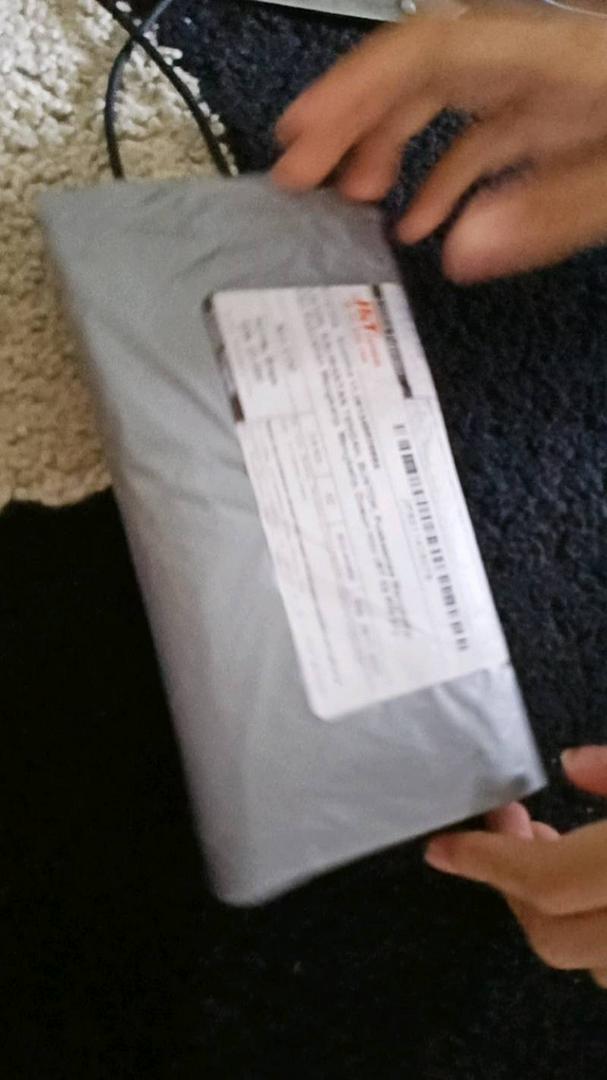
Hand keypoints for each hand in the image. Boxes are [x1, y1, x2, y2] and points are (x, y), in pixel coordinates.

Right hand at [273, 14, 606, 281]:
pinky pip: (480, 138)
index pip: (424, 54)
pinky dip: (441, 179)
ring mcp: (544, 87)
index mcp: (550, 56)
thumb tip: (461, 250)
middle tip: (299, 173)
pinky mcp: (556, 117)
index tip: (299, 135)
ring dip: (387, 149)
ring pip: (441, 103)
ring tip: (352, 200)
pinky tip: (421, 223)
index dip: (350, 90)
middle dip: (348, 121)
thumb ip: (547, 213)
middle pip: (416, 73)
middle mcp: (537, 62)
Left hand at [425, 747, 606, 986]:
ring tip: (557, 848)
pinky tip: (596, 887)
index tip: (441, 847)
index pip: (545, 880)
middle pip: (553, 936)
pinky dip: (595, 933)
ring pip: (588, 964)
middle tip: (511, 827)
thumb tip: (571, 763)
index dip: (485, 861)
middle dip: (515, 886)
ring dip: (559, 913)